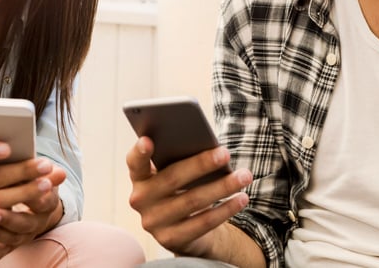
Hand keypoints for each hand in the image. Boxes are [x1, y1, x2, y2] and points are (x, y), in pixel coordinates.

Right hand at [126, 136, 251, 257]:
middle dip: (201, 164)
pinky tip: (242, 198)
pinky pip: (203, 223)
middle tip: (225, 153)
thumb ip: (178, 159)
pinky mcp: (171, 239)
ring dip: (222, 187)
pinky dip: (225, 209)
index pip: (134, 162)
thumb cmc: (180, 187)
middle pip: (172, 178)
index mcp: (139, 177)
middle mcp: (140, 200)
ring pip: (192, 200)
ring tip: (244, 176)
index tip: (148, 140)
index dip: (139, 152)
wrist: (183, 227)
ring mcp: (154, 222)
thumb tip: (209, 149)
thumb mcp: (173, 172)